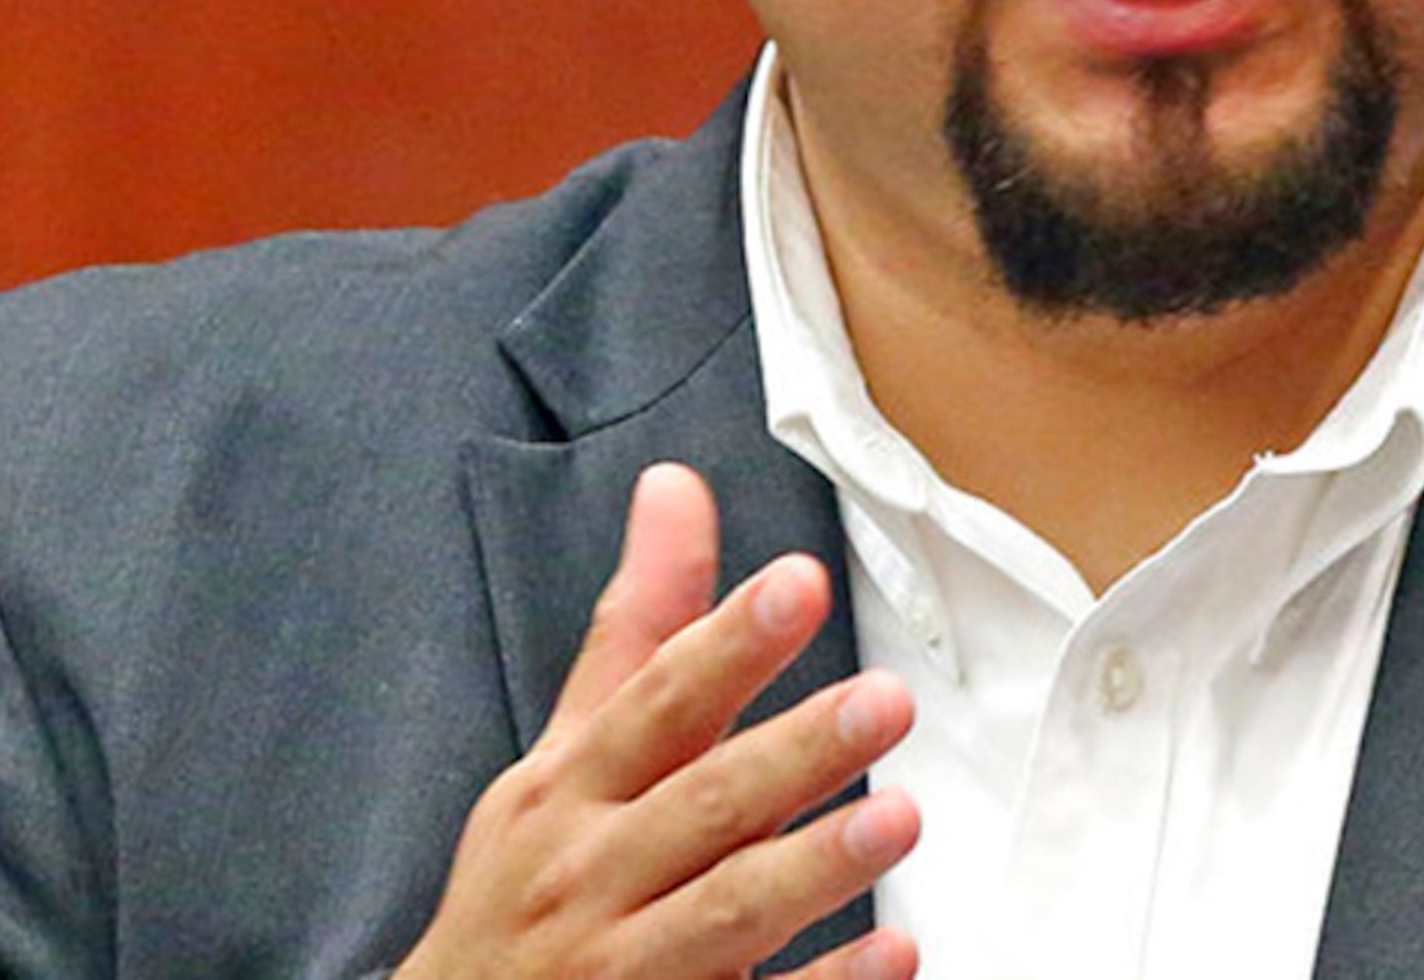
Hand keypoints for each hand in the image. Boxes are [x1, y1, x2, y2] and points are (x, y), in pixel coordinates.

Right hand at [397, 463, 921, 979]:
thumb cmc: (526, 888)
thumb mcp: (563, 754)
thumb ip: (638, 628)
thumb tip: (676, 490)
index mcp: (572, 791)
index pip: (657, 703)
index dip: (728, 643)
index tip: (797, 586)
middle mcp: (594, 874)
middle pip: (702, 806)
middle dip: (793, 752)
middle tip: (885, 701)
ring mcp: (628, 966)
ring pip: (727, 913)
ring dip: (813, 866)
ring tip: (897, 818)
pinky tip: (891, 951)